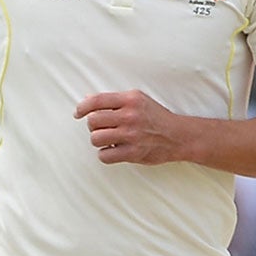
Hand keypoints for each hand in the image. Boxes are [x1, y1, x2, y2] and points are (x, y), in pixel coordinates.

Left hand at [75, 90, 191, 164]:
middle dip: (93, 126)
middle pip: (93, 121)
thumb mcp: (138, 100)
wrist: (178, 136)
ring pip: (96, 139)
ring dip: (99, 140)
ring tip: (108, 140)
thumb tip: (86, 100)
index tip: (78, 113)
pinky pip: (105, 156)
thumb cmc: (156, 117)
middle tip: (101, 128)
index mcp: (130, 100)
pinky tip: (114, 150)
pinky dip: (106, 154)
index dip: (82, 107)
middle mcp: (130, 116)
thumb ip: (114, 100)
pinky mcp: (133, 153)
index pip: (96, 101)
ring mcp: (131, 135)